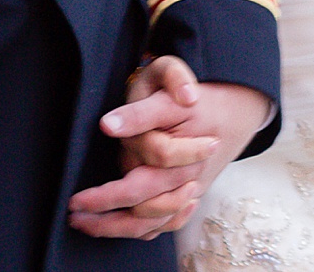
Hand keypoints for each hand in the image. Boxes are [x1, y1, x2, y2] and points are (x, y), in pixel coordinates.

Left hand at [67, 56, 270, 240]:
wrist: (238, 107)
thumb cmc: (196, 94)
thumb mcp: (168, 83)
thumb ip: (140, 110)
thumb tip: (109, 125)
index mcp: (180, 153)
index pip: (137, 186)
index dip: (106, 194)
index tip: (76, 199)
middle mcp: (187, 176)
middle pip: (146, 209)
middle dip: (106, 218)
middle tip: (75, 215)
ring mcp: (191, 188)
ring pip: (155, 221)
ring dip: (119, 229)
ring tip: (88, 226)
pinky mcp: (192, 193)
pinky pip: (169, 222)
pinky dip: (148, 230)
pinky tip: (123, 229)